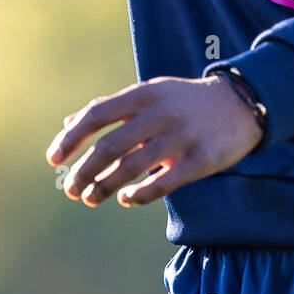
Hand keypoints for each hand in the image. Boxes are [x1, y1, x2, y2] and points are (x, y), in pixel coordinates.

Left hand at [45, 74, 263, 207]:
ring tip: (91, 199)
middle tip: (71, 189)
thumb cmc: (184, 101)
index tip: (53, 159)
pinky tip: (126, 198)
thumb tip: (68, 123)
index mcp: (143, 95)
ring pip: (132, 167)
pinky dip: (140, 194)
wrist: (240, 103)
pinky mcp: (201, 159)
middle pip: (110, 146)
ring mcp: (181, 136)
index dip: (72, 138)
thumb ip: (110, 108)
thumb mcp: (149, 94)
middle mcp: (159, 113)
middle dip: (84, 171)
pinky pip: (163, 183)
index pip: (97, 115)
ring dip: (105, 187)